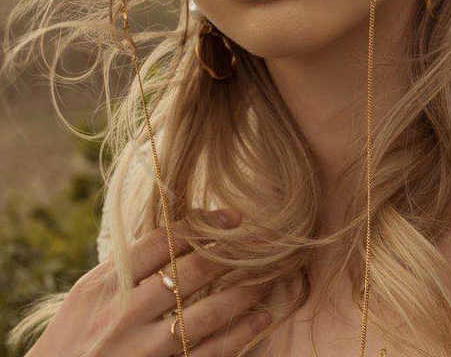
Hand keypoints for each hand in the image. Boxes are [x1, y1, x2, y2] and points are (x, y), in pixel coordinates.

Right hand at [26, 208, 272, 356]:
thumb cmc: (70, 341)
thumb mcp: (87, 296)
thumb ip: (127, 266)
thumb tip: (175, 231)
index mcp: (106, 285)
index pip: (163, 240)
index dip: (204, 224)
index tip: (232, 217)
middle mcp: (124, 315)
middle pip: (193, 271)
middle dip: (233, 253)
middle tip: (265, 241)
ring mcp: (142, 351)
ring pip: (208, 314)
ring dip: (245, 292)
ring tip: (270, 277)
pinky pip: (208, 354)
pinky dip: (240, 335)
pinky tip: (260, 320)